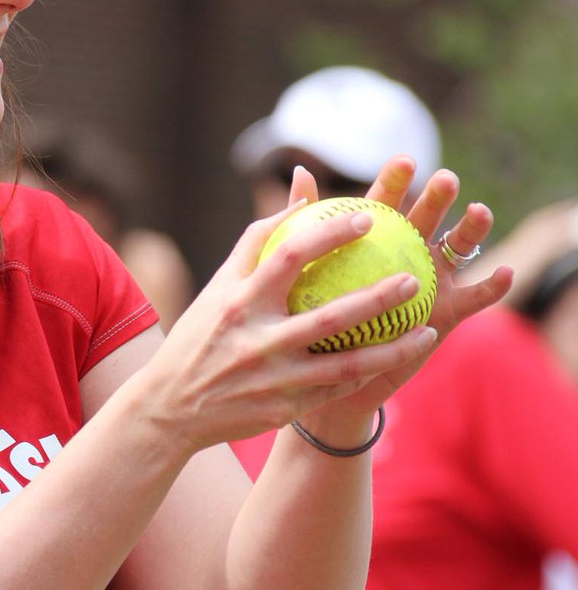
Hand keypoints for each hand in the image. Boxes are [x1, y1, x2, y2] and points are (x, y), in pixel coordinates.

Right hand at [149, 185, 446, 452]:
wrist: (170, 407)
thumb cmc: (200, 334)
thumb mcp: (220, 286)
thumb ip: (259, 240)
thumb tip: (302, 192)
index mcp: (237, 301)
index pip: (287, 256)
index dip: (329, 235)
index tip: (365, 218)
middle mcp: (256, 339)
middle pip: (329, 314)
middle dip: (377, 296)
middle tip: (413, 277)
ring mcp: (273, 378)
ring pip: (347, 362)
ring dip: (393, 347)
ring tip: (429, 330)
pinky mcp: (284, 408)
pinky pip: (337, 388)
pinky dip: (369, 373)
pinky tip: (396, 358)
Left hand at [288, 155, 513, 419]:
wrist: (321, 372)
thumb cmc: (309, 317)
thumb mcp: (301, 271)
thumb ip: (306, 223)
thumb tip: (300, 172)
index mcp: (372, 239)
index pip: (384, 202)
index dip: (395, 181)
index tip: (404, 161)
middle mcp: (406, 254)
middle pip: (424, 218)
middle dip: (436, 197)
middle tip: (444, 179)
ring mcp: (431, 281)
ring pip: (455, 250)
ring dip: (471, 230)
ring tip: (478, 213)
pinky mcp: (446, 312)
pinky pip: (473, 298)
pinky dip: (492, 286)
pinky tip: (503, 272)